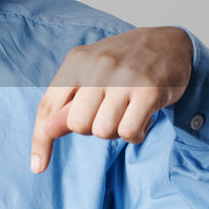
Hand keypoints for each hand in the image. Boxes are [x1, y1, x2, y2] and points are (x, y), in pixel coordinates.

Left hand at [30, 26, 192, 172]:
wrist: (169, 42)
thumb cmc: (124, 62)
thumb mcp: (90, 73)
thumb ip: (69, 101)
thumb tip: (49, 130)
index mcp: (76, 61)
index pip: (48, 106)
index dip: (41, 139)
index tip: (38, 166)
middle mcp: (98, 67)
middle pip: (77, 125)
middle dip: (91, 128)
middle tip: (109, 113)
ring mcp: (124, 78)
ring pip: (103, 131)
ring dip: (116, 131)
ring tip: (127, 112)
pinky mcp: (149, 90)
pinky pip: (129, 132)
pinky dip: (135, 134)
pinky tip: (142, 118)